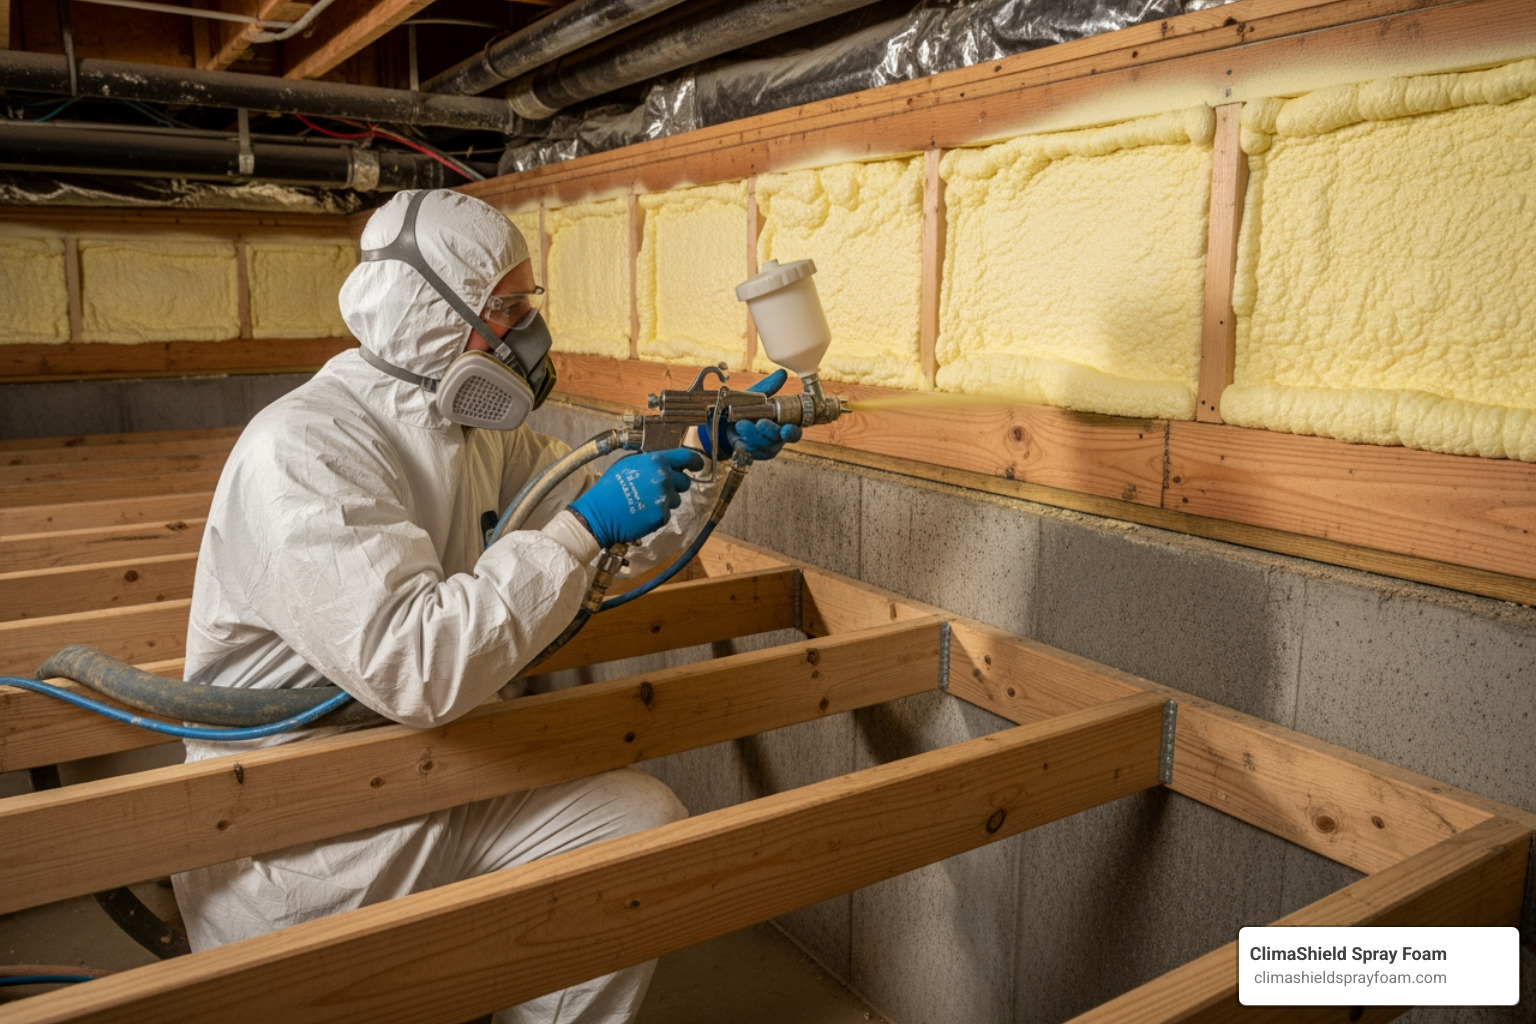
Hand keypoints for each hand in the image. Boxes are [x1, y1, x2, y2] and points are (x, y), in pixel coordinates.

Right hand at [568, 449, 703, 546]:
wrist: (599, 514)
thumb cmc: (609, 487)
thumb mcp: (629, 464)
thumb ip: (651, 462)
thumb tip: (666, 463)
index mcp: (657, 462)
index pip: (687, 458)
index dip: (695, 462)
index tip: (698, 465)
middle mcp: (664, 479)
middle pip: (685, 482)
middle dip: (676, 485)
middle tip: (658, 488)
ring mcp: (664, 499)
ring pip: (676, 499)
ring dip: (666, 500)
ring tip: (645, 501)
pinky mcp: (662, 517)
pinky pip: (666, 513)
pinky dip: (657, 513)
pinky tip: (642, 512)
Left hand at [699, 369, 801, 459]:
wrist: (720, 423)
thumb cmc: (741, 408)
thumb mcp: (753, 396)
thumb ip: (768, 387)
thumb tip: (782, 374)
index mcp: (781, 423)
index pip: (794, 432)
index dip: (792, 431)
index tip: (786, 428)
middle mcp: (776, 438)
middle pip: (779, 439)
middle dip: (770, 431)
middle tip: (760, 423)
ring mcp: (764, 448)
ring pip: (764, 446)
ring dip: (753, 435)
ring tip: (741, 424)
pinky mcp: (751, 454)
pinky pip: (751, 452)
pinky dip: (744, 443)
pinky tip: (738, 437)